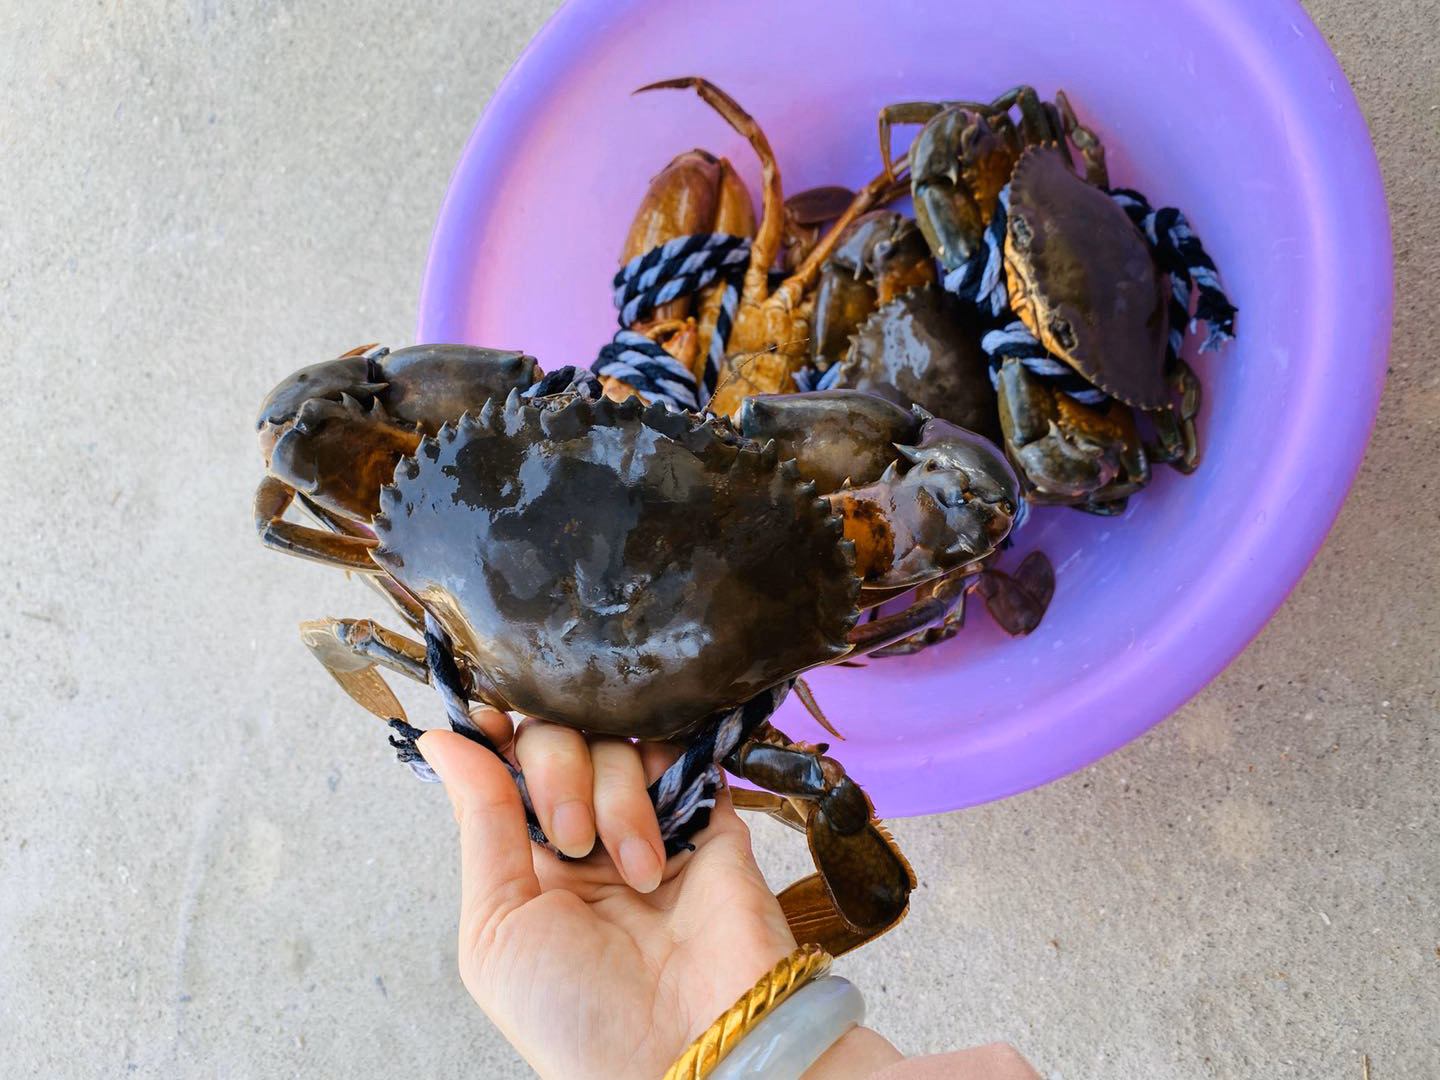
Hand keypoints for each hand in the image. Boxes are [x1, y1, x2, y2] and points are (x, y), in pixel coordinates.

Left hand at [420, 718, 799, 1079]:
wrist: (686, 1048)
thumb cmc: (577, 1016)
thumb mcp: (497, 927)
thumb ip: (481, 822)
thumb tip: (442, 738)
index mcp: (529, 859)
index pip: (507, 763)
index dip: (497, 735)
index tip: (487, 720)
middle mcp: (588, 831)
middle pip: (559, 738)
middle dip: (556, 772)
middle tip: (570, 840)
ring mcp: (652, 819)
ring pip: (618, 743)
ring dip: (615, 801)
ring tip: (635, 875)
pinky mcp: (711, 817)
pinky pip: (685, 754)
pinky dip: (667, 780)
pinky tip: (663, 842)